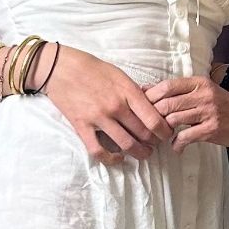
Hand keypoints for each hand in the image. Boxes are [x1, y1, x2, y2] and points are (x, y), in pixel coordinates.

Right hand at [41, 45, 172, 164]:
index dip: (163, 131)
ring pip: (126, 144)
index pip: (152, 118)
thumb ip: (134, 92)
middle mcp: (116, 106)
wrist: (62, 68)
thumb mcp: (120, 75)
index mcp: (127, 91)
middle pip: (142, 133)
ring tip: (144, 154)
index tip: (167, 134)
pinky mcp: (82, 127)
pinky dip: (111, 159)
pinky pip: (99, 151)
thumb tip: (150, 107)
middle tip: (157, 144)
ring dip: (139, 152)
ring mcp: (99, 118)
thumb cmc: (93, 68)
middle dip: (153, 142)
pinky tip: (118, 158)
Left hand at [145, 76, 228, 151]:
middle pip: (167, 103)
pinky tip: (176, 147)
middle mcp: (203, 94)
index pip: (168, 85)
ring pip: (173, 120)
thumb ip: (184, 92)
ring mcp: (208, 111)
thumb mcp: (206, 91)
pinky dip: (176, 144)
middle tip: (148, 126)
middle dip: (153, 116)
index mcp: (199, 83)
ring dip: (163, 131)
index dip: (151, 95)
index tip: (142, 106)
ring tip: (161, 137)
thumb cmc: (226, 105)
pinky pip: (185, 137)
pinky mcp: (212, 129)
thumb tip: (152, 92)